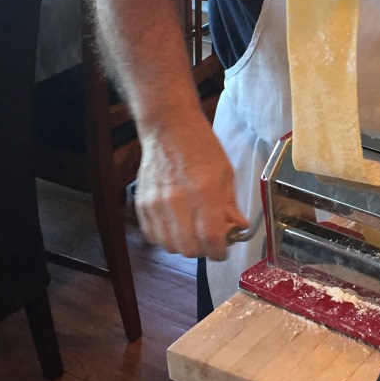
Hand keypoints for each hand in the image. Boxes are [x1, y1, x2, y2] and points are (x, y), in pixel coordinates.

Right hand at [134, 120, 246, 261]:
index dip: (219, 252)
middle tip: (209, 239)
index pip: (211, 239)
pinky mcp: (142, 204)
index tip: (223, 250)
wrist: (169, 128)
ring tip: (192, 230)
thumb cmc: (199, 146)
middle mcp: (177, 200)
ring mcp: (156, 203)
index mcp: (203, 191)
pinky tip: (176, 224)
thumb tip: (237, 228)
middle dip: (203, 250)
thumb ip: (230, 205)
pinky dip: (166, 237)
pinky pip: (153, 236)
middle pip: (189, 248)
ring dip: (184, 244)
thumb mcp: (226, 173)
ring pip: (170, 246)